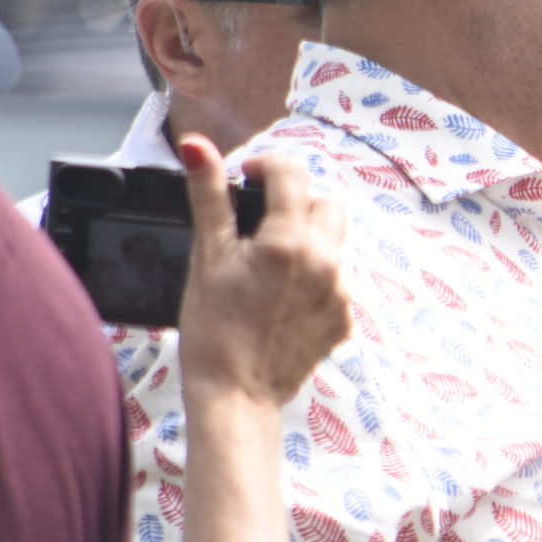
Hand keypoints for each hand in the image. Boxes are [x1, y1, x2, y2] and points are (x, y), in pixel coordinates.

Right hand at [176, 135, 349, 405]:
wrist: (235, 396)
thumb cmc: (212, 329)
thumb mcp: (206, 256)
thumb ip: (208, 196)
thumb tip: (196, 145)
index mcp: (290, 241)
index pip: (293, 173)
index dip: (267, 166)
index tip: (247, 177)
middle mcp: (326, 262)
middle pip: (325, 203)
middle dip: (296, 202)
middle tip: (260, 224)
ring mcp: (341, 292)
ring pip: (334, 241)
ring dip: (307, 240)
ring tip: (268, 265)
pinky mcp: (345, 318)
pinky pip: (337, 279)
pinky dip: (314, 277)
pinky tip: (282, 297)